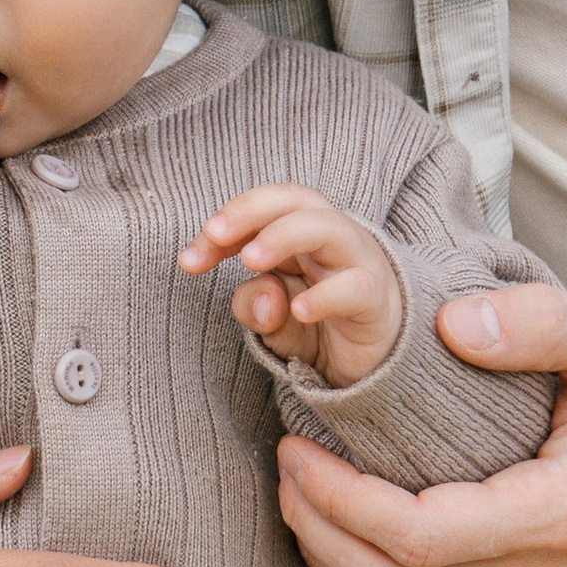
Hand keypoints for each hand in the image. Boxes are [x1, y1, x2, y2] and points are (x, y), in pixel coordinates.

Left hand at [180, 182, 405, 386]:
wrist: (376, 367)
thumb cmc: (321, 328)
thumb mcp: (274, 321)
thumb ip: (256, 306)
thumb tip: (260, 297)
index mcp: (301, 235)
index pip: (262, 211)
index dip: (224, 226)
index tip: (189, 260)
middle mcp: (331, 238)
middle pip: (297, 199)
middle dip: (251, 209)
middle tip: (214, 234)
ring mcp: (358, 264)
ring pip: (329, 227)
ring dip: (284, 236)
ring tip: (250, 259)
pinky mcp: (377, 300)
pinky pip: (355, 287)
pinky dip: (324, 296)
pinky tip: (298, 310)